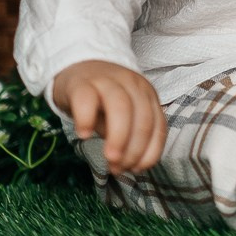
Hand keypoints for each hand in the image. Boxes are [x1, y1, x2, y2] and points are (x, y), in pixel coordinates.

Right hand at [51, 59, 166, 172]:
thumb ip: (127, 136)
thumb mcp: (121, 117)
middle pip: (141, 116)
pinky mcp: (81, 83)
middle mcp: (132, 84)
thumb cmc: (103, 99)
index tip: (137, 169)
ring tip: (109, 158)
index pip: (157, 125)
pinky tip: (84, 135)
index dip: (150, 151)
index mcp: (147, 94)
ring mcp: (107, 81)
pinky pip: (87, 98)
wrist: (78, 66)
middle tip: (120, 168)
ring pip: (121, 106)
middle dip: (134, 148)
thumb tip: (125, 163)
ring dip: (118, 136)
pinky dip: (87, 118)